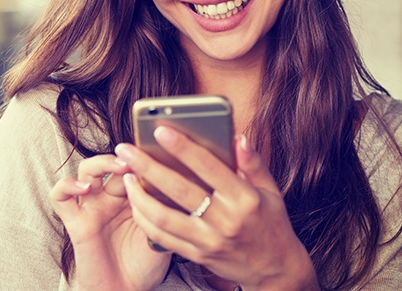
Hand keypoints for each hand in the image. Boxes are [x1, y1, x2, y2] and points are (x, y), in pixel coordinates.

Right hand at [50, 154, 170, 289]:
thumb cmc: (146, 266)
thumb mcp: (164, 234)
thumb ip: (165, 212)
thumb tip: (178, 188)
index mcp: (133, 196)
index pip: (134, 167)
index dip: (142, 158)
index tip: (156, 154)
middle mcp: (111, 198)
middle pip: (111, 162)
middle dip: (125, 157)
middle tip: (137, 158)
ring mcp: (92, 208)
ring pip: (87, 170)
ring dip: (100, 162)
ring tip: (118, 166)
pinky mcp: (75, 222)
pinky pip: (60, 197)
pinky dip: (67, 185)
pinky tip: (84, 188)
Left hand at [116, 128, 318, 290]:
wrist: (275, 272)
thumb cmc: (271, 224)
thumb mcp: (271, 191)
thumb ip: (253, 163)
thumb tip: (238, 137)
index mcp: (244, 199)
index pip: (209, 167)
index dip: (183, 147)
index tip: (160, 129)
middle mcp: (225, 220)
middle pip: (179, 189)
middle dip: (148, 167)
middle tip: (126, 149)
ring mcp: (209, 241)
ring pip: (164, 217)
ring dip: (139, 195)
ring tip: (126, 176)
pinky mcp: (198, 256)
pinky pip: (163, 237)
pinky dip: (145, 219)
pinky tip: (136, 203)